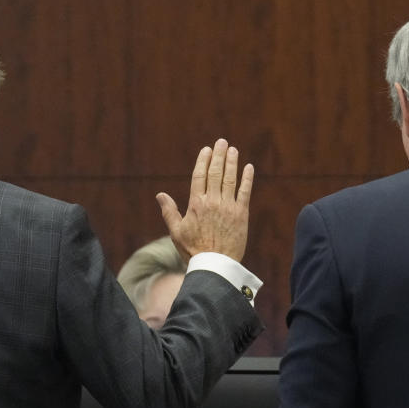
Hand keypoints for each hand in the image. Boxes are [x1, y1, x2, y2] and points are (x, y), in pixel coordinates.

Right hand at [156, 138, 253, 261]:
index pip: (199, 176)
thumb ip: (169, 211)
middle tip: (221, 142)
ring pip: (230, 179)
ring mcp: (228, 207)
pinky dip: (247, 178)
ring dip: (232, 162)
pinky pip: (245, 192)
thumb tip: (160, 195)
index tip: (206, 150)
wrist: (215, 264)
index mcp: (196, 204)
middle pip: (215, 173)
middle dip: (218, 156)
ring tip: (232, 150)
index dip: (203, 161)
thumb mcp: (176, 231)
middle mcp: (212, 202)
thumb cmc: (192, 249)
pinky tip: (248, 167)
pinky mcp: (241, 214)